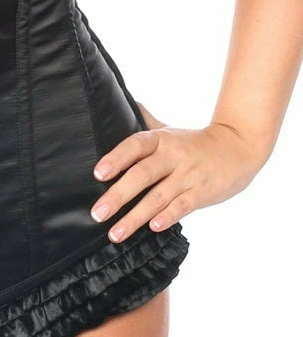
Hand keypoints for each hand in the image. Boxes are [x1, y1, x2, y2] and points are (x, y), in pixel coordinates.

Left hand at [89, 102, 265, 243]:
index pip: (134, 146)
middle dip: (118, 195)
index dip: (116, 158)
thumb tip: (120, 103)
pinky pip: (182, 206)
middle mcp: (172, 156)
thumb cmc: (195, 142)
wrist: (238, 147)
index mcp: (161, 139)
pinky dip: (167, 217)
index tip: (98, 173)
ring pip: (158, 197)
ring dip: (135, 217)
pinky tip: (152, 227)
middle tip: (97, 213)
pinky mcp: (201, 193)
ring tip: (115, 233)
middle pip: (142, 175)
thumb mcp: (169, 129)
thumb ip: (144, 122)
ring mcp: (187, 176)